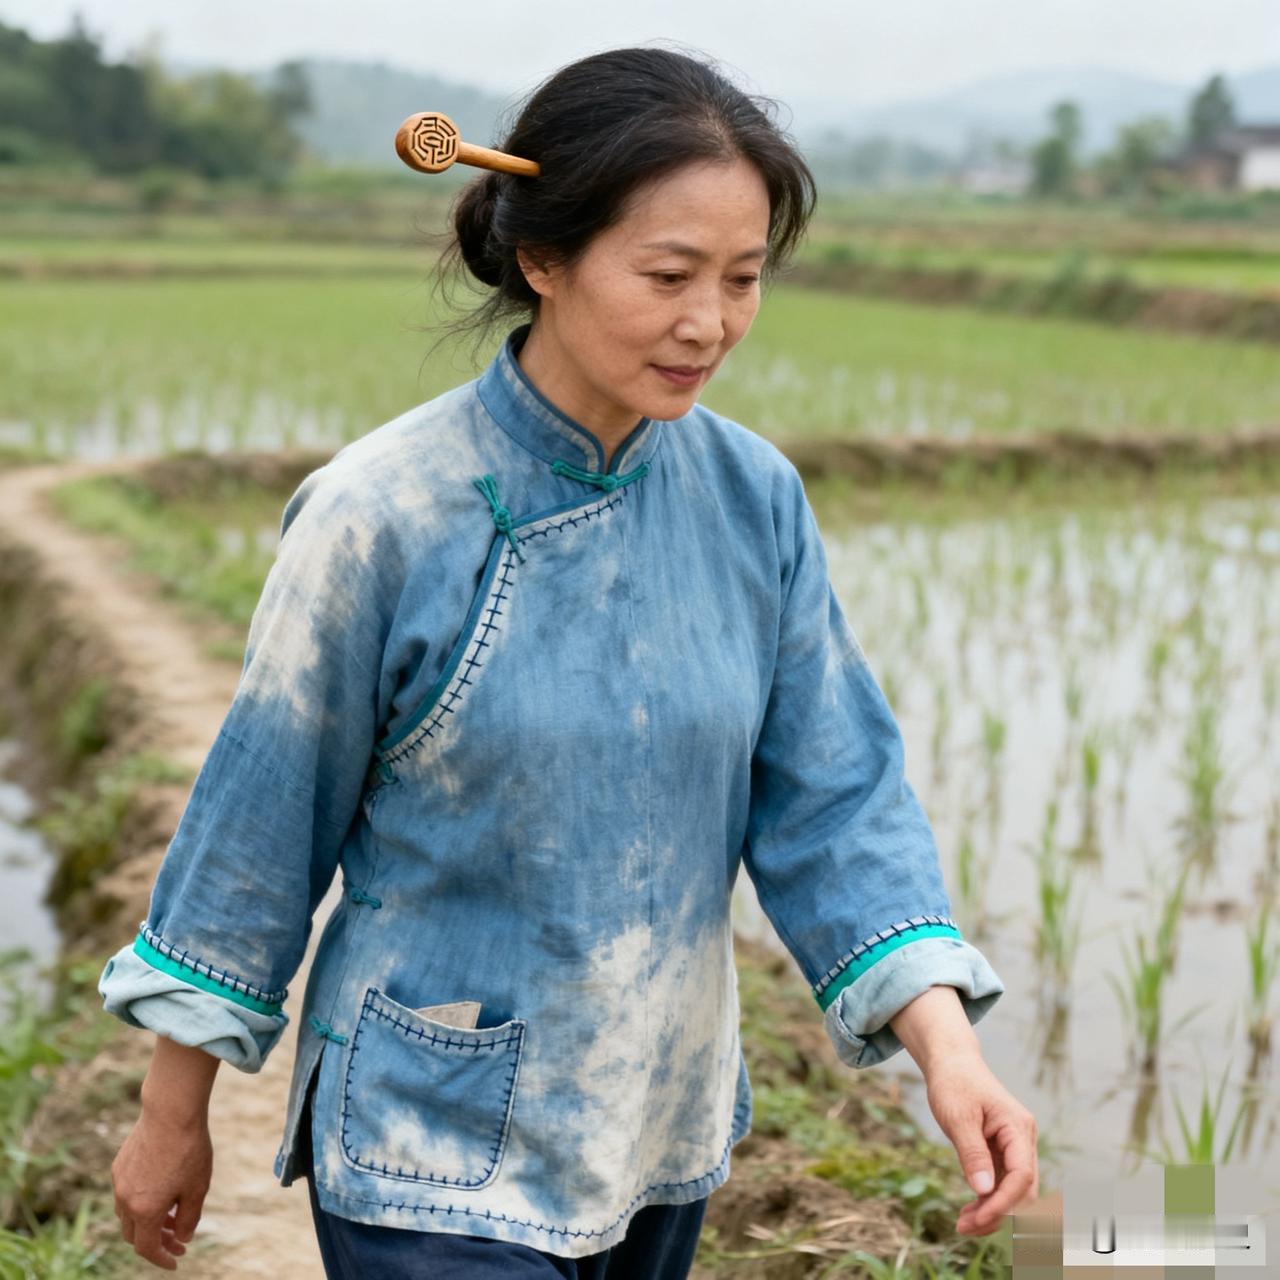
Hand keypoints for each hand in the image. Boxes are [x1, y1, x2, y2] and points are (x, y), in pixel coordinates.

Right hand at [111, 1106, 212, 1269]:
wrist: (171, 1111)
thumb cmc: (189, 1149)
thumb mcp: (197, 1188)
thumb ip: (188, 1220)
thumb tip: (182, 1239)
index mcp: (145, 1211)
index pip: (147, 1248)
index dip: (162, 1259)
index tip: (176, 1261)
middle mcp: (125, 1200)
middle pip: (134, 1235)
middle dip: (156, 1242)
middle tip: (178, 1239)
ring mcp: (119, 1182)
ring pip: (128, 1215)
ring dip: (148, 1221)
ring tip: (173, 1215)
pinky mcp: (119, 1165)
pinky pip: (126, 1193)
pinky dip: (141, 1202)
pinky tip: (162, 1190)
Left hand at [924, 1054, 1037, 1236]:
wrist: (950, 1062)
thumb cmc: (954, 1083)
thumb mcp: (958, 1116)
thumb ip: (972, 1153)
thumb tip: (983, 1190)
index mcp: (1018, 1127)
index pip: (1021, 1175)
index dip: (1003, 1201)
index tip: (978, 1218)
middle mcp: (1022, 1140)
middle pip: (1022, 1189)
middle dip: (997, 1213)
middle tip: (964, 1227)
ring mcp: (1013, 1147)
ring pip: (1012, 1191)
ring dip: (991, 1211)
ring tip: (962, 1225)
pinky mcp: (1001, 1152)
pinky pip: (1000, 1183)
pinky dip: (986, 1200)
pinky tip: (967, 1212)